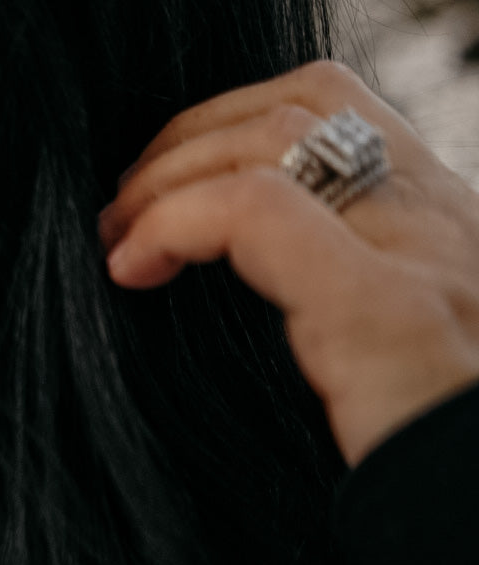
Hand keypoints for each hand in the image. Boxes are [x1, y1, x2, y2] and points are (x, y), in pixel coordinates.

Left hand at [98, 60, 478, 466]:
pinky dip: (176, 222)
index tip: (163, 194)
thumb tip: (221, 287)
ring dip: (170, 172)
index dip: (228, 127)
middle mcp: (449, 220)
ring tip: (118, 236)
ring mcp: (427, 256)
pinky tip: (134, 268)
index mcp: (449, 228)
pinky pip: (258, 211)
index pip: (339, 109)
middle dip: (186, 138)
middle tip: (122, 211)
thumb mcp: (399, 358)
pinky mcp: (389, 310)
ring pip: (277, 133)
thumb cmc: (436, 464)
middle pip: (301, 100)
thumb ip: (336, 301)